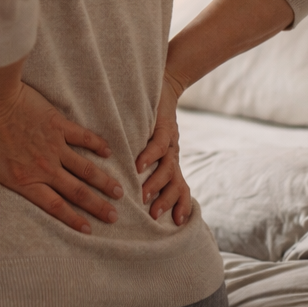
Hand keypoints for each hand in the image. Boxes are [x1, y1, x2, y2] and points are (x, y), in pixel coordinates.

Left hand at [0, 78, 122, 233]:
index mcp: (23, 180)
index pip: (54, 206)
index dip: (73, 219)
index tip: (88, 230)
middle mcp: (43, 166)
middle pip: (76, 191)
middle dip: (97, 206)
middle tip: (114, 217)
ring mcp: (53, 145)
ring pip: (85, 168)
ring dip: (103, 181)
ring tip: (120, 192)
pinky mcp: (58, 124)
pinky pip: (83, 137)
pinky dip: (98, 144)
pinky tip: (110, 152)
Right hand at [135, 71, 191, 225]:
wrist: (166, 83)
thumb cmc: (152, 115)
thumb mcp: (150, 142)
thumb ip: (143, 159)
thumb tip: (126, 178)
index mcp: (170, 160)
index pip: (180, 186)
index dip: (181, 204)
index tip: (176, 223)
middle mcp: (172, 153)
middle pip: (175, 183)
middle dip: (167, 200)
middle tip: (154, 216)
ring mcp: (170, 140)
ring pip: (168, 168)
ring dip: (156, 183)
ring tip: (143, 196)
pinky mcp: (164, 125)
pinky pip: (159, 145)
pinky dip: (149, 156)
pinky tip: (138, 166)